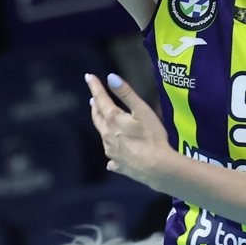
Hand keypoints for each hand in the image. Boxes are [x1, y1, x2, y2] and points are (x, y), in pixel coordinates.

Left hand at [85, 73, 171, 189]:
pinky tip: (111, 160)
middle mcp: (107, 136)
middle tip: (93, 99)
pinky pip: (112, 159)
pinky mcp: (119, 165)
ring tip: (102, 121)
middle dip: (95, 107)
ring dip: (101, 126)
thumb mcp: (142, 110)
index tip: (88, 76)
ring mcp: (112, 152)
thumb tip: (111, 77)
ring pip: (102, 136)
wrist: (157, 168)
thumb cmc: (152, 136)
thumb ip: (126, 93)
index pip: (101, 99)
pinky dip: (111, 154)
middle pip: (98, 118)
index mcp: (113, 120)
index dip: (95, 86)